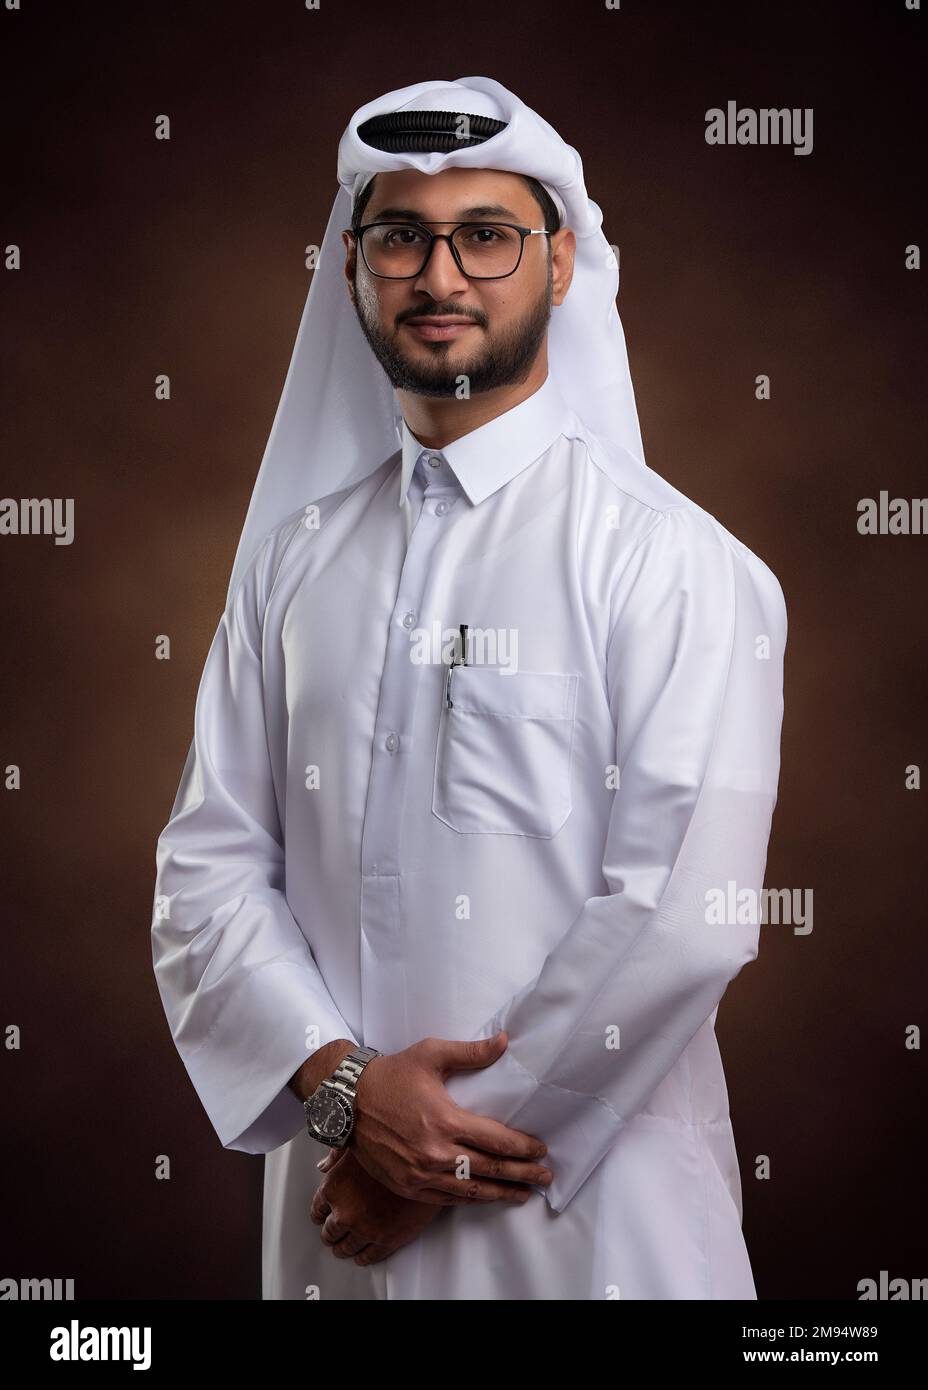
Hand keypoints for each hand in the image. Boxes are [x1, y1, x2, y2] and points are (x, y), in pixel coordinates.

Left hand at [311, 1147, 442, 1265]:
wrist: (426, 1165)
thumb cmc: (394, 1151)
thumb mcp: (359, 1145)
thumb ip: (336, 1156)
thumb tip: (325, 1165)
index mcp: (334, 1187)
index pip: (317, 1210)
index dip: (320, 1213)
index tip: (323, 1216)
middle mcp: (345, 1212)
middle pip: (329, 1233)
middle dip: (331, 1233)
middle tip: (334, 1234)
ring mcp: (365, 1229)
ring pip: (346, 1249)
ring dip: (345, 1248)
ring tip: (346, 1247)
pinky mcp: (386, 1241)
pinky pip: (368, 1257)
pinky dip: (363, 1257)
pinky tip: (363, 1254)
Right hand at [348, 1031, 553, 1205]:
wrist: (347, 1101)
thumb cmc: (391, 1074)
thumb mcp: (431, 1054)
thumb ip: (471, 1052)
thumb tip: (504, 1041)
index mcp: (445, 1120)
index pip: (496, 1141)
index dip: (523, 1148)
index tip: (541, 1149)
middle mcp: (435, 1153)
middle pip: (490, 1170)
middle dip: (522, 1174)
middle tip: (545, 1176)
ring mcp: (420, 1174)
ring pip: (471, 1191)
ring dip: (501, 1194)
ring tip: (524, 1195)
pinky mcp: (407, 1186)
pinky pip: (447, 1199)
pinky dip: (471, 1199)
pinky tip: (486, 1197)